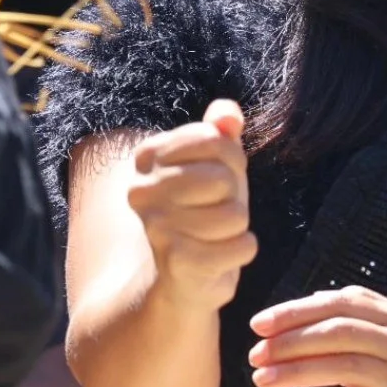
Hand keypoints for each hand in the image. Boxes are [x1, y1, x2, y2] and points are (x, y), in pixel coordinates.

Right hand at [127, 99, 256, 311]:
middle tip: (216, 208)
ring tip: (216, 232)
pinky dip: (244, 249)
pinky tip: (224, 253)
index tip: (215, 176)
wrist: (183, 273)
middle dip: (234, 195)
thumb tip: (229, 114)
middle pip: (223, 178)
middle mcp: (142, 189)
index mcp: (148, 155)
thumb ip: (220, 132)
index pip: (215, 138)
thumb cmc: (203, 206)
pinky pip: (240, 247)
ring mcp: (156, 227)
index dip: (231, 159)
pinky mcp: (177, 262)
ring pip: (235, 215)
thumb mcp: (214, 163)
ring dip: (238, 226)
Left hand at [248, 286, 386, 386]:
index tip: (259, 324)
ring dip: (295, 373)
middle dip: (288, 342)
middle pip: (335, 332)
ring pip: (341, 367)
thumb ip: (358, 317)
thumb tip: (303, 308)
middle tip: (254, 355)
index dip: (293, 312)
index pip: (335, 305)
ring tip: (261, 381)